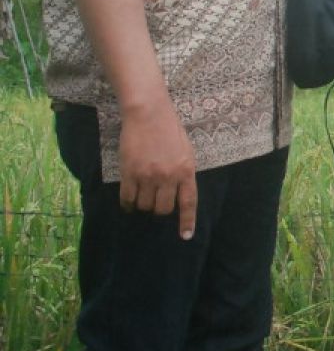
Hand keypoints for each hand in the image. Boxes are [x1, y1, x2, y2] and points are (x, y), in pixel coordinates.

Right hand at [118, 100, 197, 240]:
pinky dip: (127, 205)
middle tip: (156, 204)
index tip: (185, 236)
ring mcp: (148, 176)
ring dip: (143, 206)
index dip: (187, 221)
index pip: (189, 202)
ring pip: (144, 205)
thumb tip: (179, 193)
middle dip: (160, 210)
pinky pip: (127, 198)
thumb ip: (183, 172)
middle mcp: (169, 176)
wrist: (148, 114)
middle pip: (163, 209)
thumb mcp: (186, 151)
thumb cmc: (170, 130)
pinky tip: (128, 204)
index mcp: (186, 170)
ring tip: (143, 197)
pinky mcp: (130, 173)